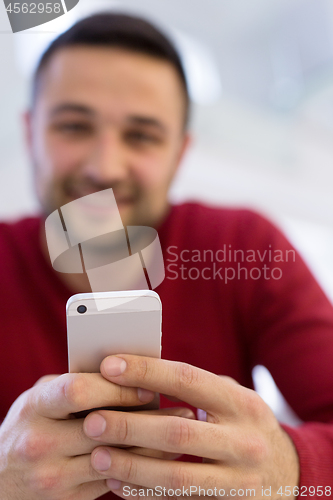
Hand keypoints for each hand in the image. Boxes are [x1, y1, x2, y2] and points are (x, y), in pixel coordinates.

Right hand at [0, 371, 191, 499]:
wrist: (1, 478)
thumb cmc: (30, 423)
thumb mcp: (42, 396)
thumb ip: (77, 383)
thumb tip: (128, 371)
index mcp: (36, 407)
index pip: (79, 391)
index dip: (116, 387)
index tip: (147, 385)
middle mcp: (40, 443)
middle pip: (105, 428)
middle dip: (147, 418)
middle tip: (181, 410)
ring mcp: (53, 476)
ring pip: (116, 459)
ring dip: (154, 446)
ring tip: (181, 432)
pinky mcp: (67, 499)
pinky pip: (114, 482)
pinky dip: (141, 468)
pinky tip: (162, 455)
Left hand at [84, 355, 299, 499]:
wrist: (290, 473)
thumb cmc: (246, 425)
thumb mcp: (233, 399)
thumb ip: (197, 388)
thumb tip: (139, 371)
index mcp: (240, 402)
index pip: (187, 380)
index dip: (146, 371)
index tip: (110, 366)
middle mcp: (244, 440)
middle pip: (177, 432)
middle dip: (130, 426)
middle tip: (92, 421)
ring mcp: (239, 479)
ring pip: (176, 475)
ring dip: (132, 465)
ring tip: (97, 455)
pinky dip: (144, 492)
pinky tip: (118, 482)